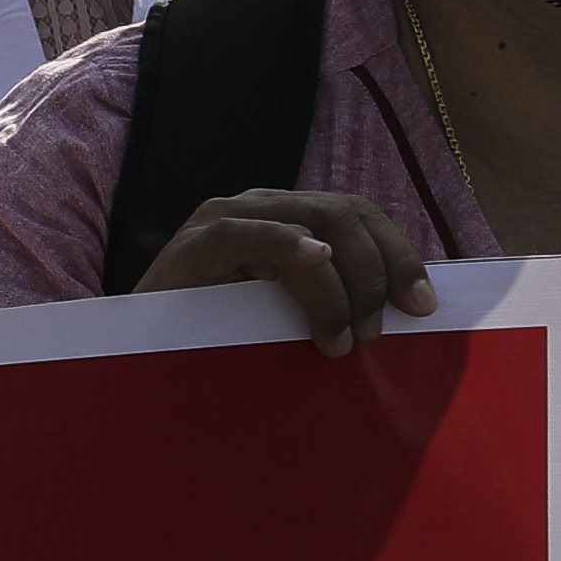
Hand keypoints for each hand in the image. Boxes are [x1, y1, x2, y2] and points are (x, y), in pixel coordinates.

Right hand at [131, 188, 439, 356]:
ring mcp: (225, 219)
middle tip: (378, 332)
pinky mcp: (193, 245)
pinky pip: (246, 234)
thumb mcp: (286, 315)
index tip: (423, 307)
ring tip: (342, 336)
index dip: (399, 256)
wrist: (136, 353)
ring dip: (339, 283)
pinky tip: (312, 261)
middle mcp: (262, 207)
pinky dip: (285, 245)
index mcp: (290, 219)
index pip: (360, 217)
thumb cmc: (217, 340)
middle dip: (377, 271)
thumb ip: (331, 300)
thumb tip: (402, 316)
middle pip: (344, 215)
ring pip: (309, 224)